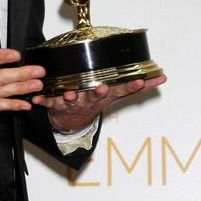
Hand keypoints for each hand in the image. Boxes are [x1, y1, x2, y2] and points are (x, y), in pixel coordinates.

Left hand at [33, 74, 166, 132]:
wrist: (72, 122)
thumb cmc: (95, 100)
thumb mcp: (118, 94)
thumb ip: (138, 86)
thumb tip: (163, 78)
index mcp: (105, 95)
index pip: (122, 90)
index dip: (131, 86)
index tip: (140, 80)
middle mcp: (91, 100)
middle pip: (96, 96)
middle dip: (99, 92)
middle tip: (102, 88)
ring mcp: (74, 103)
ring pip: (73, 99)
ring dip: (71, 97)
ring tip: (70, 94)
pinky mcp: (56, 105)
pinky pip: (49, 102)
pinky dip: (43, 101)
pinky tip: (36, 99)